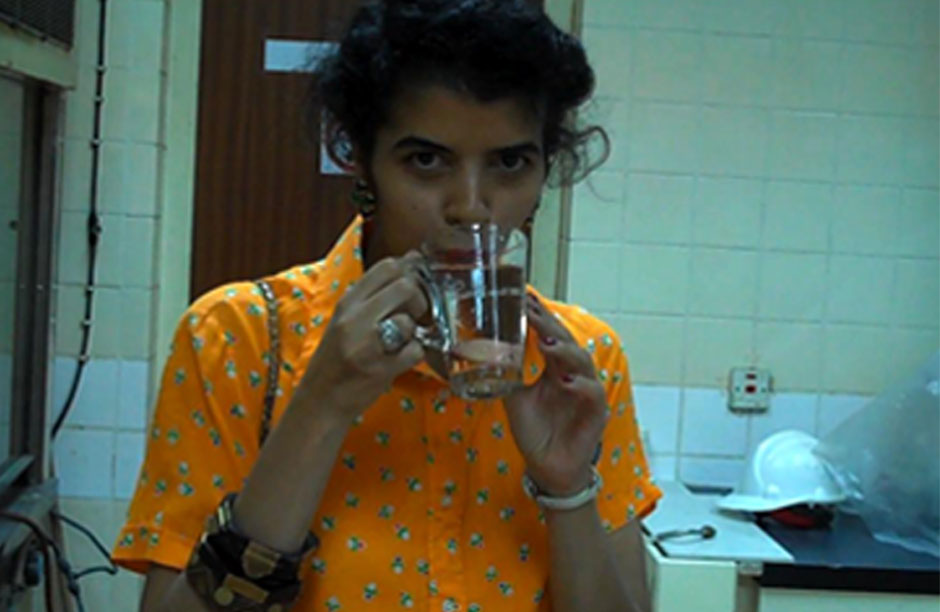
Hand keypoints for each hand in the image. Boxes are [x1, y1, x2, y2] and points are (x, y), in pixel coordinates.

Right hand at [295, 252, 428, 425]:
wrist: (320, 401)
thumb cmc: (335, 359)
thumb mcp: (345, 319)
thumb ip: (374, 295)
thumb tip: (411, 261)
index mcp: (347, 302)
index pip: (388, 267)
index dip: (410, 273)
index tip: (414, 284)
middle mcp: (354, 319)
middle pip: (405, 287)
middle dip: (419, 299)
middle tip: (414, 315)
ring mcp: (366, 345)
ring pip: (408, 321)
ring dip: (413, 332)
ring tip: (400, 342)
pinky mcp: (380, 369)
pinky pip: (414, 351)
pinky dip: (413, 355)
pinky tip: (399, 359)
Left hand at [503, 294, 607, 496]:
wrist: (547, 468)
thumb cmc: (535, 431)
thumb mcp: (514, 398)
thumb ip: (506, 375)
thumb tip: (480, 352)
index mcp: (555, 368)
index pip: (550, 335)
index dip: (540, 317)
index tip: (525, 298)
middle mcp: (573, 374)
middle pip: (566, 341)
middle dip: (550, 325)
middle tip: (533, 312)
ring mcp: (586, 392)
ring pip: (582, 362)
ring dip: (564, 350)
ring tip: (545, 343)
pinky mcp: (596, 413)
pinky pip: (592, 393)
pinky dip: (580, 385)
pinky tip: (565, 380)